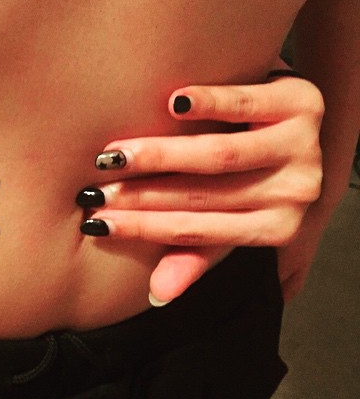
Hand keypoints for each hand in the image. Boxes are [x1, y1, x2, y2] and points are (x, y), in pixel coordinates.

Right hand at [78, 73, 323, 304]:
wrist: (299, 122)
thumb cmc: (257, 174)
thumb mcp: (230, 215)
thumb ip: (196, 251)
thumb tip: (158, 294)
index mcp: (276, 227)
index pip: (198, 232)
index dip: (144, 228)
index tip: (98, 222)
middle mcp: (295, 192)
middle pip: (205, 195)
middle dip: (142, 195)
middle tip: (97, 191)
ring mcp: (302, 147)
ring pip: (220, 156)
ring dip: (162, 156)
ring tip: (116, 156)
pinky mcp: (302, 104)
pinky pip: (247, 105)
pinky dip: (209, 104)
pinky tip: (172, 104)